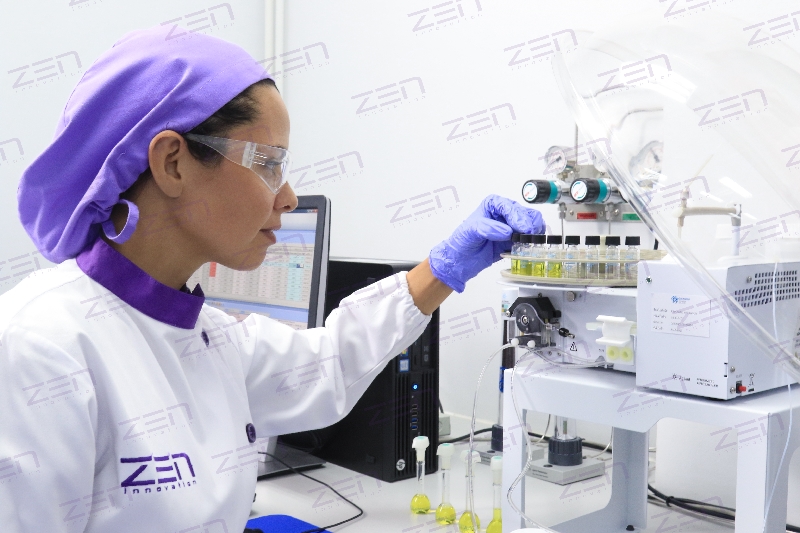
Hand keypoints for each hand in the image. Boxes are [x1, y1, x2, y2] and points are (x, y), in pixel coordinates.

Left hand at [429, 195, 544, 291]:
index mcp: (492, 204)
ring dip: (533, 233)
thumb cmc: (461, 243)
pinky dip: (532, 241)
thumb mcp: (469, 232)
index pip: (509, 206)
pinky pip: (530, 237)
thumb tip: (506, 231)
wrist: (461, 261)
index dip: (517, 216)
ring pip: (532, 224)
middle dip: (528, 225)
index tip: (522, 228)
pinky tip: (526, 247)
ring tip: (527, 242)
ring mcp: (511, 226)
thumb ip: (487, 228)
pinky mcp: (515, 239)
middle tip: (527, 237)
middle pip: (525, 213)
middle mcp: (504, 213)